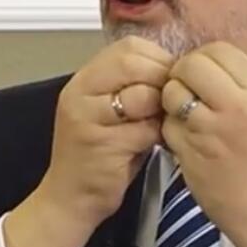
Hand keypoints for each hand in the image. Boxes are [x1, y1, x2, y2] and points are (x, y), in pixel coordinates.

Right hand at [4, 36, 172, 246]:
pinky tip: (154, 145)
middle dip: (161, 80)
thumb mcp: (110, 112)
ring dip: (160, 109)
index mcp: (84, 79)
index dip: (157, 59)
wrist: (70, 199)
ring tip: (159, 124)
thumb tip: (176, 69)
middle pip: (133, 62)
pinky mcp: (101, 143)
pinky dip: (157, 136)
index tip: (169, 81)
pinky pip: (144, 128)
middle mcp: (79, 92)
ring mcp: (86, 116)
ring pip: (141, 94)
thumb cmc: (99, 155)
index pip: (128, 47)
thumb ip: (133, 87)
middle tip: (169, 103)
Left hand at [161, 42, 246, 246]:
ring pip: (172, 93)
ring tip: (186, 119)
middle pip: (190, 65)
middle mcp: (236, 106)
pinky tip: (185, 143)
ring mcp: (211, 130)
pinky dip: (169, 132)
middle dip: (182, 75)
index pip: (219, 50)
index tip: (203, 76)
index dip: (204, 59)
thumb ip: (237, 89)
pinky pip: (166, 127)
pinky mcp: (190, 154)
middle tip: (187, 94)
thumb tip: (204, 67)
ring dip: (171, 102)